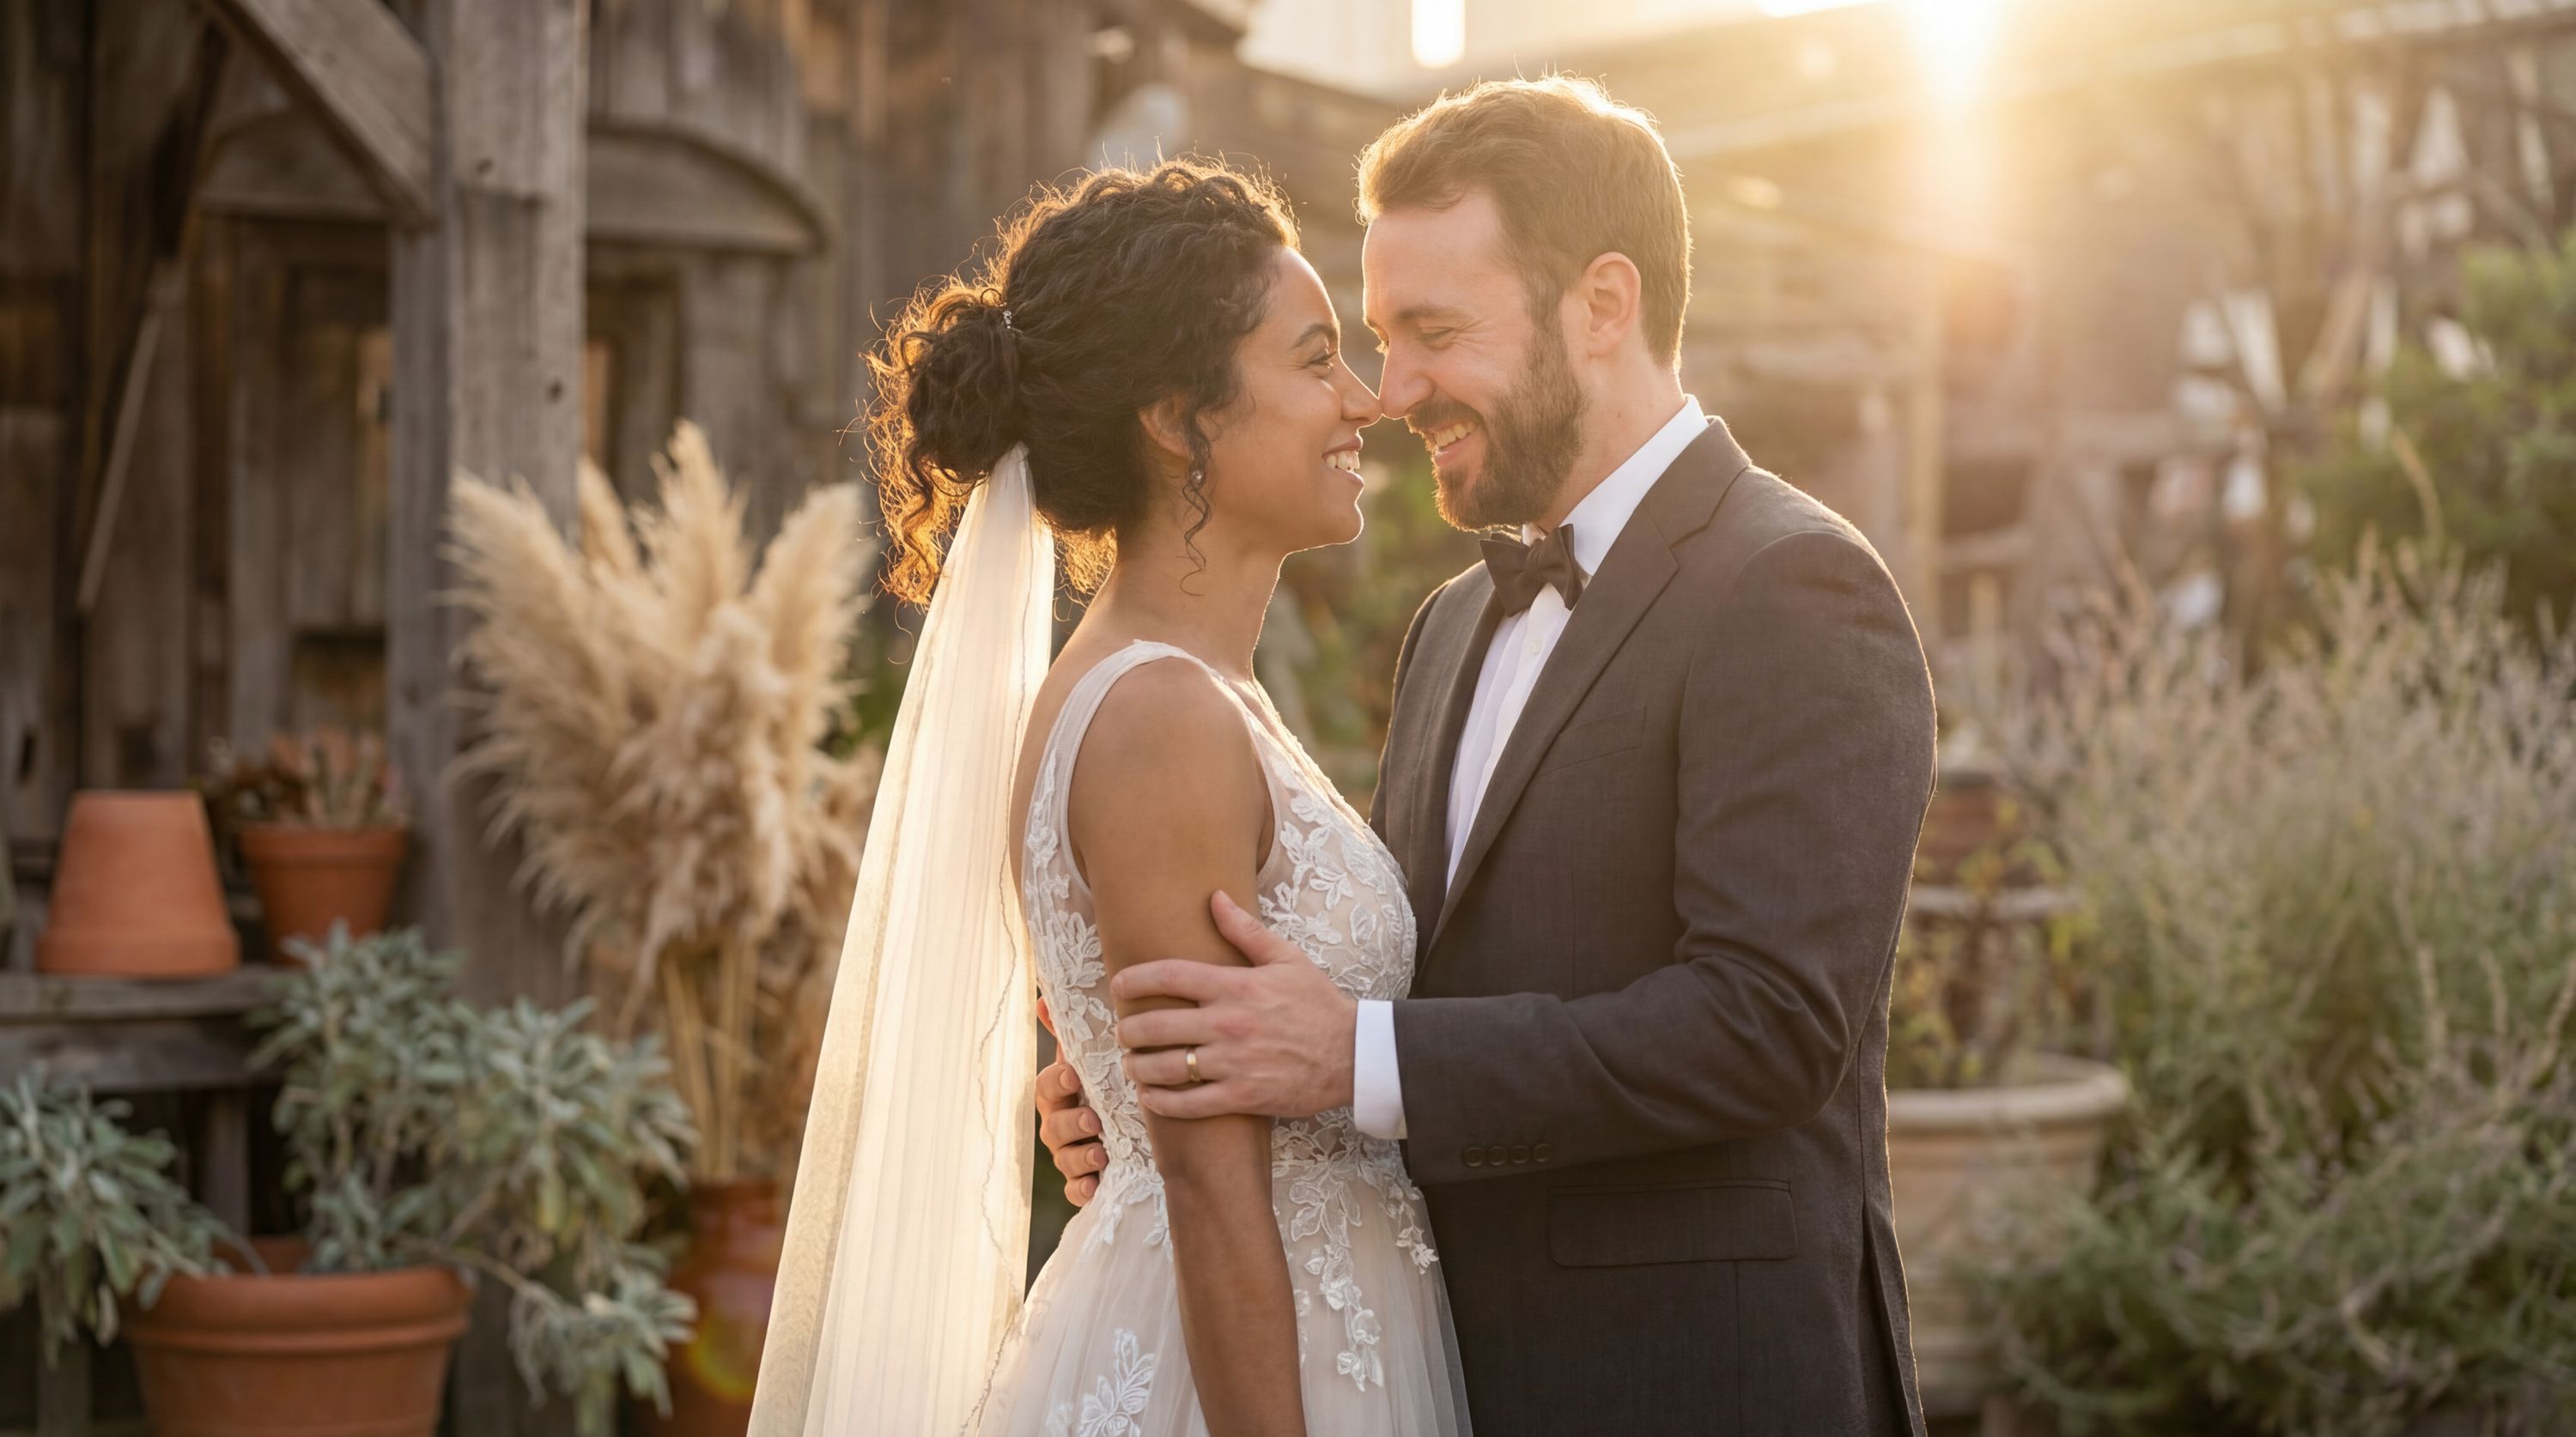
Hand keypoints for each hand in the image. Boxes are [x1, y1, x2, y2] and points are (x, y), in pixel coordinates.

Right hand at [1036, 999, 1105, 1205]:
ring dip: (1079, 1157)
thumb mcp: (1096, 1056)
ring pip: (1063, 1159)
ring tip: (1101, 1154)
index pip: (1047, 1086)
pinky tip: (1095, 1186)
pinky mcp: (1085, 1181)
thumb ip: (1074, 1030)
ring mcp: (1070, 1154)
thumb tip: (1044, 998)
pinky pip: (1075, 1191)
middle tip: (1092, 1119)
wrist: (1139, 1125)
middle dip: (1070, 1123)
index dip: (1056, 1081)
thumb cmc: (1110, 1082)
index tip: (1073, 1074)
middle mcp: (1060, 1123)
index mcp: (1061, 1092)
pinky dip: (1083, 1189)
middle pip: (1052, 1126)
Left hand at [1111, 891, 1356, 1120]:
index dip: (1135, 980)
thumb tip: (1214, 897)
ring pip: (1166, 1068)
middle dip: (1129, 1031)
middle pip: (1156, 1026)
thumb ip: (1245, 930)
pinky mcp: (1242, 1096)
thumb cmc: (1317, 1003)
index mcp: (1235, 985)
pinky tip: (1151, 1097)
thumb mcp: (1286, 958)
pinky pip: (1189, 1104)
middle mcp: (1227, 1023)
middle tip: (1122, 1032)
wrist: (1352, 1053)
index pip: (1169, 976)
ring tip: (1131, 1064)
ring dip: (1138, 1067)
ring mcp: (1233, 1063)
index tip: (1118, 986)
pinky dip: (1162, 1102)